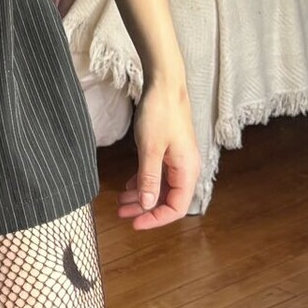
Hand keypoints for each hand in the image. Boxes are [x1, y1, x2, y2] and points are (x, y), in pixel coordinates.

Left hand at [117, 74, 200, 229]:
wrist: (164, 85)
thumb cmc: (160, 113)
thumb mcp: (150, 149)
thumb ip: (149, 179)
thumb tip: (147, 205)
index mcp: (187, 171)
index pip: (176, 207)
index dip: (156, 219)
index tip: (135, 223)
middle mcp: (185, 168)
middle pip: (167, 200)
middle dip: (144, 209)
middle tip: (122, 214)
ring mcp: (177, 160)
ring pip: (160, 188)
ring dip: (141, 196)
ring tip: (120, 202)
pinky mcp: (169, 151)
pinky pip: (158, 175)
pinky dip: (143, 182)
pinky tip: (128, 186)